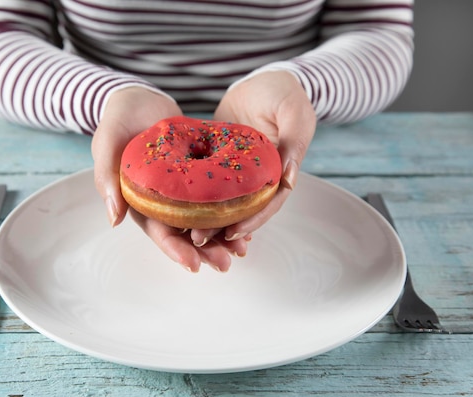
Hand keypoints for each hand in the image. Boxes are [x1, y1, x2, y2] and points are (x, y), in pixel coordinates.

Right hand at [91, 87, 248, 271]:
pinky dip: (230, 208)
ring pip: (203, 219)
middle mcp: (162, 202)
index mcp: (139, 203)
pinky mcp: (197, 176)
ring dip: (222, 236)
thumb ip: (106, 179)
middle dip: (205, 251)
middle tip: (227, 264)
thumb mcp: (107, 145)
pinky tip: (248, 217)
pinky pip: (215, 196)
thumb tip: (114, 219)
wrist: (138, 99)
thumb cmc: (117, 121)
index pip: (158, 233)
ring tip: (243, 249)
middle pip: (185, 233)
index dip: (176, 251)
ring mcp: (181, 190)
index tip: (195, 265)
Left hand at [188, 71, 315, 246]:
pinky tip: (178, 209)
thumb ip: (294, 143)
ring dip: (207, 219)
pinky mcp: (218, 161)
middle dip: (223, 228)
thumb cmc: (283, 94)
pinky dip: (197, 198)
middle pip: (243, 210)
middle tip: (198, 239)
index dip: (252, 220)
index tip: (232, 233)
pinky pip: (207, 184)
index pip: (268, 204)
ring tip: (185, 233)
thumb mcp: (294, 112)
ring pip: (223, 202)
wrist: (263, 81)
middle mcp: (258, 178)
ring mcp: (237, 172)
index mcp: (279, 172)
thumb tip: (288, 179)